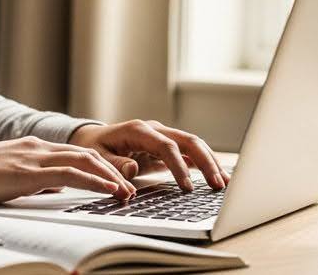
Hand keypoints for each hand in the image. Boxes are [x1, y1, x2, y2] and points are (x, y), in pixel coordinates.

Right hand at [0, 136, 136, 204]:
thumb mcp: (8, 177)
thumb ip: (33, 180)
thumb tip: (53, 190)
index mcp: (32, 148)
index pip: (76, 154)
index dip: (101, 168)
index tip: (116, 182)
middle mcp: (37, 148)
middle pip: (87, 155)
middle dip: (113, 172)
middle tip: (129, 189)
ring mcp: (33, 157)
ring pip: (84, 161)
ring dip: (110, 178)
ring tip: (125, 193)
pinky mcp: (27, 172)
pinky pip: (69, 175)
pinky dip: (93, 182)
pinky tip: (107, 191)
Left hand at [67, 120, 230, 191]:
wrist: (93, 138)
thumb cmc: (95, 147)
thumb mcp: (96, 157)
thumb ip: (114, 164)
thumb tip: (132, 170)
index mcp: (139, 130)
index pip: (166, 146)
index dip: (178, 166)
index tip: (187, 187)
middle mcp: (155, 129)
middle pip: (188, 141)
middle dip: (205, 162)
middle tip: (217, 184)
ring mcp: (163, 136)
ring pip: (194, 145)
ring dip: (210, 162)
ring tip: (224, 183)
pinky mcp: (167, 146)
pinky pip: (190, 152)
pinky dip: (204, 163)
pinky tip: (218, 176)